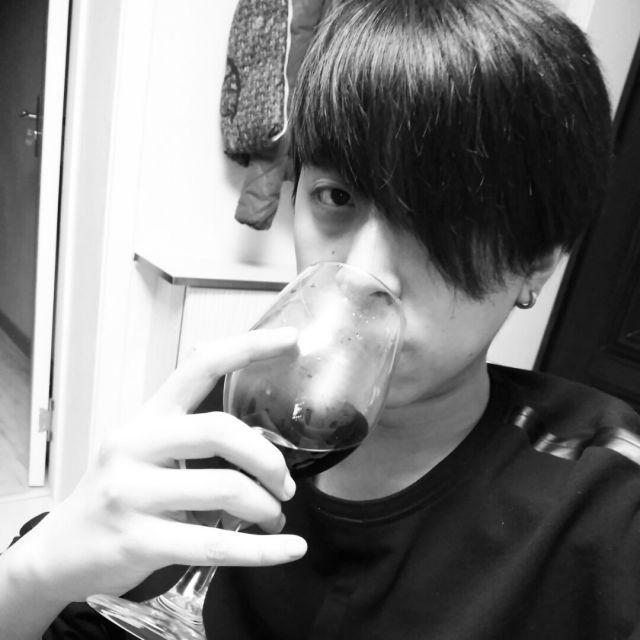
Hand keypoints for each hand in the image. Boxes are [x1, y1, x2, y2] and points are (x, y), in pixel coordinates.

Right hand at [12, 328, 306, 603]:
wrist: (59, 553)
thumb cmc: (118, 496)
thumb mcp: (145, 453)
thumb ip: (192, 438)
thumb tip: (260, 441)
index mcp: (146, 418)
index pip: (199, 367)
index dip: (247, 347)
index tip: (290, 338)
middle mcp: (136, 445)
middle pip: (220, 430)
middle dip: (268, 459)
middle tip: (286, 484)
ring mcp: (132, 493)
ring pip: (225, 489)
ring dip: (266, 506)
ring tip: (273, 516)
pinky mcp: (138, 541)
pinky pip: (215, 545)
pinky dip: (262, 551)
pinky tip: (291, 548)